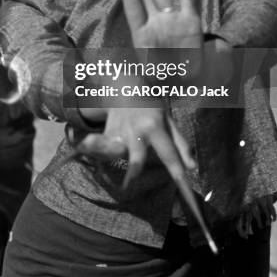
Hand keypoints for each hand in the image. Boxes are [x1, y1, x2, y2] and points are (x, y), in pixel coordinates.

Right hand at [76, 106, 194, 188]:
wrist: (124, 88)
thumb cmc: (151, 107)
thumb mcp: (168, 120)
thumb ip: (181, 144)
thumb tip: (193, 168)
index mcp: (155, 126)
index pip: (169, 153)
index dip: (177, 171)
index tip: (185, 188)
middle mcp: (137, 131)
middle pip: (136, 158)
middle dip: (133, 172)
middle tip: (129, 188)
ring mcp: (119, 132)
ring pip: (113, 152)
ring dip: (109, 157)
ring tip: (104, 169)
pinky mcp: (106, 134)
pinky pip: (100, 147)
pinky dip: (93, 148)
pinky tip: (84, 147)